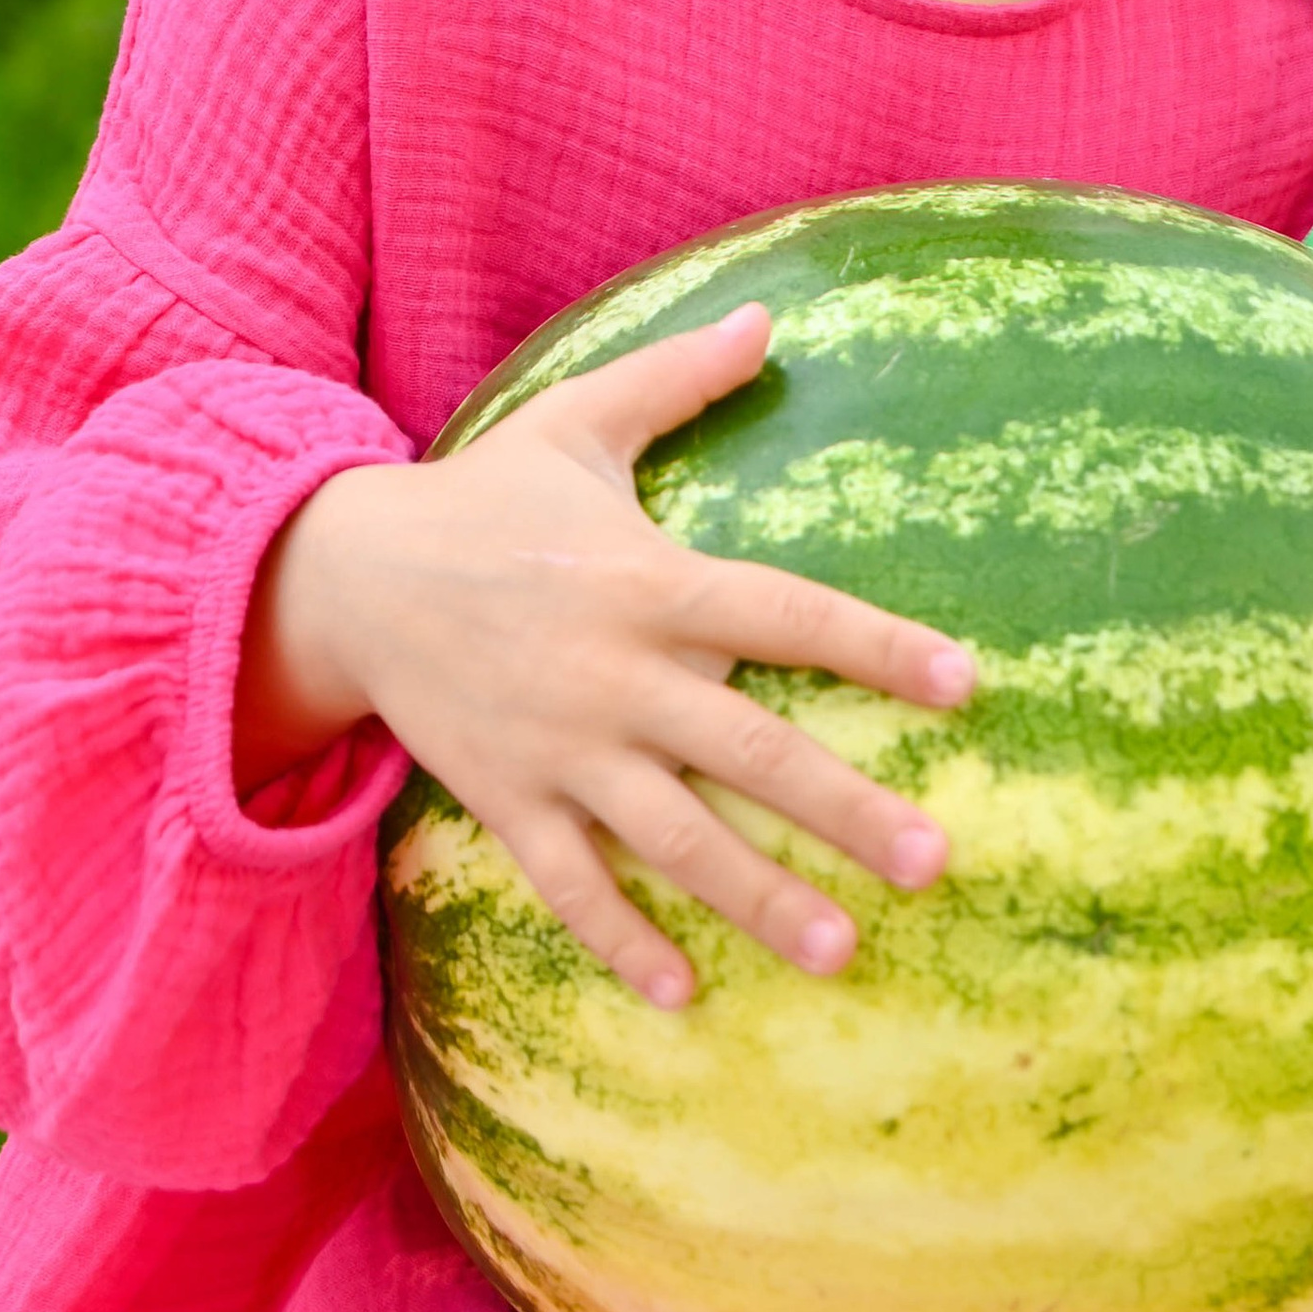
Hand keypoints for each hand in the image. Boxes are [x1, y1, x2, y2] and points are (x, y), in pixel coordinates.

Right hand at [237, 302, 976, 1008]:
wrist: (346, 574)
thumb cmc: (485, 494)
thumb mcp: (579, 420)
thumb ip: (679, 377)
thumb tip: (767, 317)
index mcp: (650, 581)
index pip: (788, 614)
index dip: (879, 648)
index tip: (966, 684)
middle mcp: (617, 674)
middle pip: (751, 750)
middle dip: (845, 809)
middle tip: (935, 860)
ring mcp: (562, 748)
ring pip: (675, 838)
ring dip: (759, 897)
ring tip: (842, 950)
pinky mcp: (508, 800)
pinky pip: (571, 886)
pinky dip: (623, 941)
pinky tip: (685, 994)